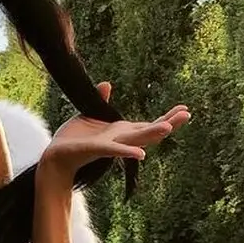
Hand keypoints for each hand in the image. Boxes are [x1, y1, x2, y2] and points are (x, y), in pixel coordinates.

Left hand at [40, 82, 190, 178]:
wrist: (56, 157)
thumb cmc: (74, 139)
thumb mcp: (89, 114)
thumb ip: (101, 100)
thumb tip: (108, 85)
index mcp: (121, 132)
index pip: (148, 125)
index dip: (167, 118)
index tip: (184, 109)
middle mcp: (120, 140)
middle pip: (149, 132)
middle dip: (169, 123)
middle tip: (187, 114)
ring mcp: (111, 146)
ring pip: (136, 141)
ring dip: (153, 135)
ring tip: (169, 128)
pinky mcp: (98, 149)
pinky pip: (115, 151)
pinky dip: (127, 153)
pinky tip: (141, 155)